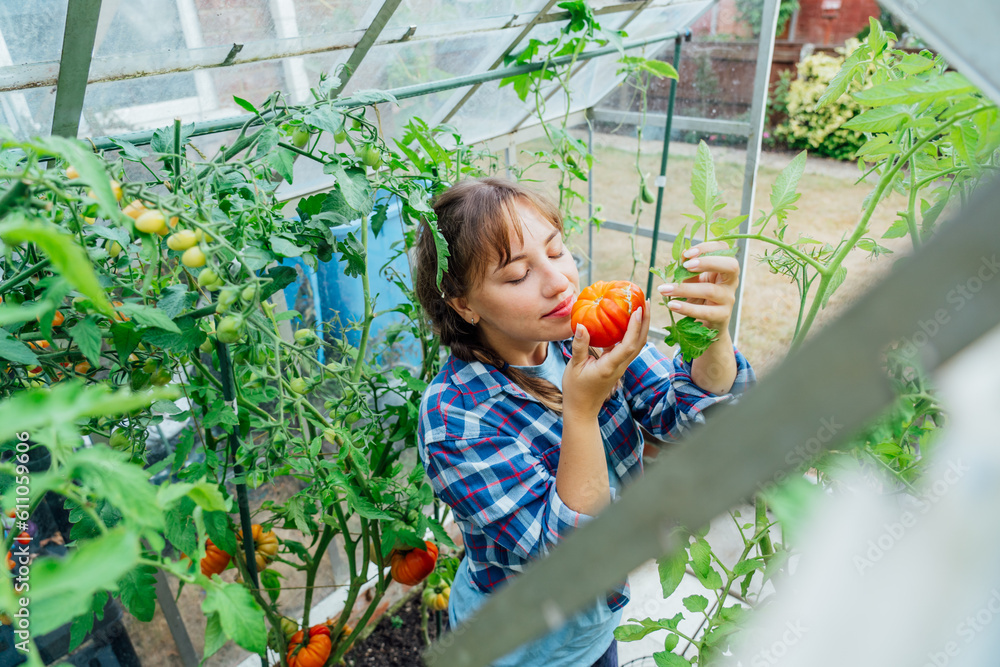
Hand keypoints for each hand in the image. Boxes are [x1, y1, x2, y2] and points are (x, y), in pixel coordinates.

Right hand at [562, 300, 650, 418]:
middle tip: (646, 300)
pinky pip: (628, 347)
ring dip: (641, 326)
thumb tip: (581, 325)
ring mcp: (621, 366)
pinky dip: (631, 332)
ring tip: (641, 307)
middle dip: (645, 321)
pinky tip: (626, 321)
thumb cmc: (576, 390)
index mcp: (610, 366)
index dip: (635, 326)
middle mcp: (620, 366)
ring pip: (637, 344)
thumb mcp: (574, 367)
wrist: (582, 409)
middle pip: (639, 342)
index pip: (628, 344)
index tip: (638, 309)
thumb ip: (579, 346)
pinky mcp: (618, 365)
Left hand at [657, 241, 738, 330]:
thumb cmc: (698, 298)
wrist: (705, 325)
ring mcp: (728, 299)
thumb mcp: (692, 280)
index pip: (724, 250)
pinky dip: (686, 308)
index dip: (707, 248)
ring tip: (664, 289)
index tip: (687, 254)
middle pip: (731, 266)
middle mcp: (731, 282)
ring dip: (685, 289)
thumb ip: (688, 268)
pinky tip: (672, 304)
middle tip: (686, 265)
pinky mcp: (722, 316)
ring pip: (710, 290)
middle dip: (708, 262)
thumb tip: (682, 254)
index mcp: (724, 268)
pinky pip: (705, 311)